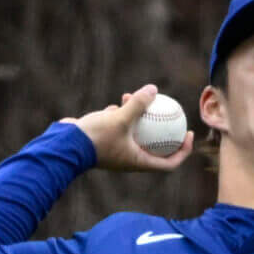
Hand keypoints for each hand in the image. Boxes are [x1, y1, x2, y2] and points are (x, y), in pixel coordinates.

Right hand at [58, 85, 195, 173]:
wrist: (65, 145)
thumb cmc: (95, 138)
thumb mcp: (120, 119)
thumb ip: (138, 105)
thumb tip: (153, 90)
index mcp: (138, 162)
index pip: (169, 163)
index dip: (184, 151)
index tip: (189, 134)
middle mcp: (129, 159)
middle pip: (155, 147)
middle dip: (162, 129)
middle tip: (170, 113)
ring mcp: (116, 151)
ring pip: (135, 134)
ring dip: (138, 117)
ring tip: (134, 98)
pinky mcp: (104, 142)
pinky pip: (119, 128)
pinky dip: (121, 116)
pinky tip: (118, 103)